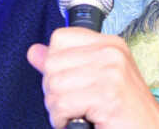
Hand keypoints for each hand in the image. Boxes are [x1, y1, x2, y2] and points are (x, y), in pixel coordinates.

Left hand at [27, 27, 158, 128]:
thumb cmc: (125, 111)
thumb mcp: (94, 79)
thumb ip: (63, 63)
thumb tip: (33, 51)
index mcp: (107, 43)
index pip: (59, 38)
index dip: (54, 64)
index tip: (66, 84)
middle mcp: (110, 52)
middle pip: (52, 62)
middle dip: (52, 90)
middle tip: (68, 106)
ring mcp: (110, 72)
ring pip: (54, 85)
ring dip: (56, 108)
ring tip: (72, 115)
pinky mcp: (107, 95)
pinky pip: (62, 104)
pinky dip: (61, 119)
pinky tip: (75, 123)